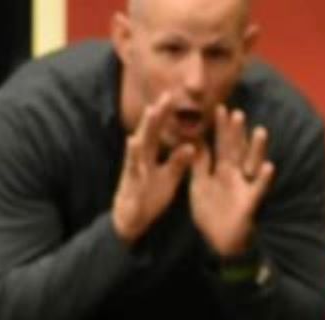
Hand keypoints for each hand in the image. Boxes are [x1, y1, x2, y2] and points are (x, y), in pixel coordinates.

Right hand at [111, 95, 194, 244]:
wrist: (131, 219)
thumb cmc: (150, 196)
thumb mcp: (169, 178)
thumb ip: (179, 161)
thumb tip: (193, 145)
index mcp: (151, 154)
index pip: (160, 130)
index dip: (167, 114)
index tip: (174, 96)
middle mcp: (141, 156)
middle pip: (151, 130)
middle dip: (158, 113)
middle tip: (166, 94)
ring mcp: (135, 167)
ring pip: (141, 143)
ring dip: (146, 127)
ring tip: (152, 110)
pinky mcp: (131, 180)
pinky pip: (133, 166)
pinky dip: (133, 153)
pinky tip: (134, 141)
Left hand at [190, 104, 274, 257]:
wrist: (219, 241)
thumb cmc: (210, 213)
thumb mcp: (199, 185)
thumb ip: (199, 165)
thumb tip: (196, 142)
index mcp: (220, 170)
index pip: (220, 144)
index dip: (220, 128)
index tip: (218, 107)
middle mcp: (234, 175)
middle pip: (235, 149)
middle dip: (236, 132)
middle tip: (237, 112)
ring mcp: (243, 187)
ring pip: (250, 164)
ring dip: (256, 149)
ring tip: (260, 131)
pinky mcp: (249, 202)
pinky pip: (258, 189)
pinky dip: (263, 179)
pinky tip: (268, 167)